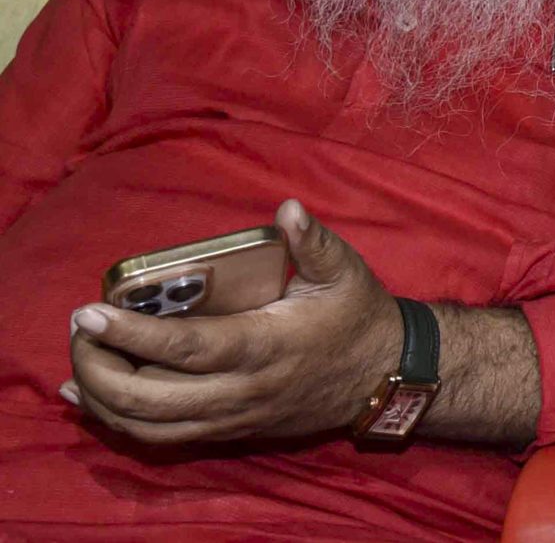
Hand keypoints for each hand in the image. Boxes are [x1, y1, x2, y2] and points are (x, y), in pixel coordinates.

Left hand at [64, 200, 405, 444]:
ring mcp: (231, 417)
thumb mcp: (343, 272)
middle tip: (80, 330)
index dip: (131, 335)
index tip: (90, 313)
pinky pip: (159, 437)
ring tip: (79, 361)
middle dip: (99, 367)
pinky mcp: (227, 431)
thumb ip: (311, 241)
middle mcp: (240, 391)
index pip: (184, 348)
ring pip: (146, 424)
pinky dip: (118, 420)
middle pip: (149, 397)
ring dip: (102, 398)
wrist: (384, 375)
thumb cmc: (358, 316)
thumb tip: (287, 208)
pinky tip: (92, 398)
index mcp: (264, 346)